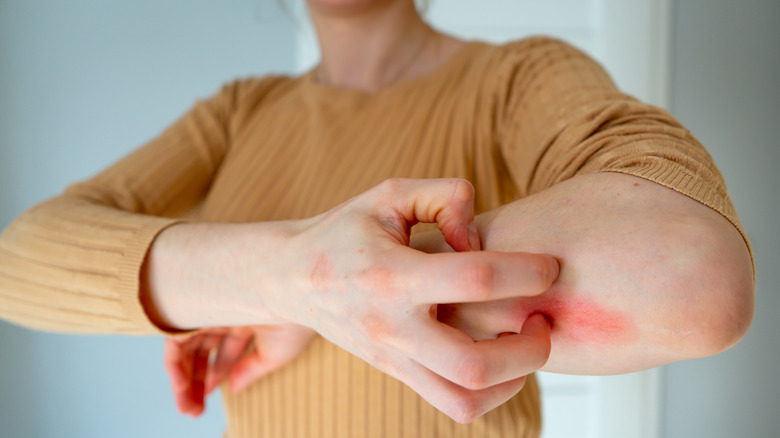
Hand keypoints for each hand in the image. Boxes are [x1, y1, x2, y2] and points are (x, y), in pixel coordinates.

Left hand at [164, 324, 314, 416]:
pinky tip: (181, 386)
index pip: (224, 352)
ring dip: (182, 379)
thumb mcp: (274, 354)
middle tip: (193, 411)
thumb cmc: (296, 322)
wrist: (294, 298)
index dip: (214, 376)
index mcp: (248, 320)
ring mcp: (211, 309)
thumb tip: (233, 388)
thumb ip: (250, 370)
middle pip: (202, 350)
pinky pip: (175, 339)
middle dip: (196, 381)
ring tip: (186, 406)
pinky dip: (174, 364)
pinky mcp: (196, 309)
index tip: (205, 401)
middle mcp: (226, 312)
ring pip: (186, 347)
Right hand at [273, 178, 557, 422]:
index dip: (526, 271)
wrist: (293, 279)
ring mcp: (395, 358)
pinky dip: (492, 391)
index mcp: (391, 274)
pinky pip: (455, 404)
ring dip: (516, 377)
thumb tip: (482, 238)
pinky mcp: (398, 373)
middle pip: (475, 362)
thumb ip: (444, 197)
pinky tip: (500, 358)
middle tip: (541, 318)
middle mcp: (393, 326)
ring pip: (467, 396)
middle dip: (530, 346)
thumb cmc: (345, 232)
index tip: (549, 266)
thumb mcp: (389, 194)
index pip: (475, 279)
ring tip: (524, 343)